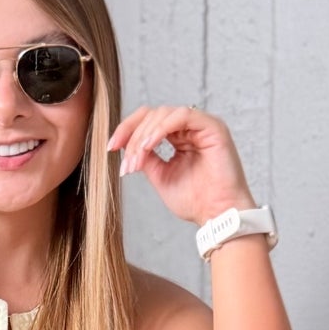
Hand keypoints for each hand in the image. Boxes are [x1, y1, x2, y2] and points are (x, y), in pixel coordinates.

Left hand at [109, 104, 253, 228]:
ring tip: (138, 159)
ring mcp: (202, 125)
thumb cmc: (195, 201)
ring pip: (163, 114)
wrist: (217, 215)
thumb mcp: (160, 176)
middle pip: (152, 114)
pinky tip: (150, 145)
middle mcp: (190, 128)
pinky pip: (182, 116)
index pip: (148, 121)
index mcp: (180, 137)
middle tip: (127, 163)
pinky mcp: (213, 127)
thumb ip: (146, 158)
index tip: (111, 147)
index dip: (127, 130)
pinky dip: (161, 128)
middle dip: (132, 136)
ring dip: (144, 135)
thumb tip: (126, 146)